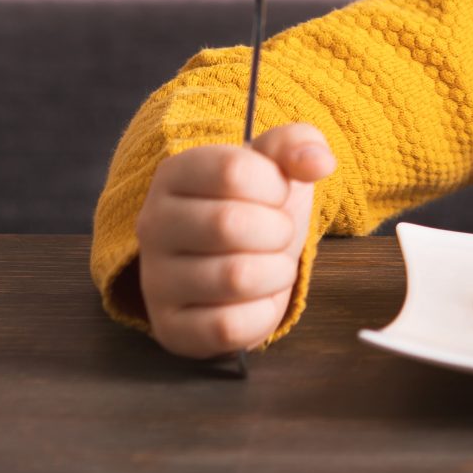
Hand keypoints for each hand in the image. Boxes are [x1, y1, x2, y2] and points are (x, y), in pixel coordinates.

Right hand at [132, 122, 336, 359]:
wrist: (243, 258)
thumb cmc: (258, 204)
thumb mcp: (277, 163)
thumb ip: (298, 145)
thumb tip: (318, 162)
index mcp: (176, 174)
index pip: (233, 170)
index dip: (275, 185)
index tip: (277, 193)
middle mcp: (154, 225)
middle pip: (229, 224)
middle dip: (278, 230)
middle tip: (278, 233)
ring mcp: (156, 280)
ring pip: (235, 278)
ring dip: (276, 271)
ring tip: (271, 264)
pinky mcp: (171, 328)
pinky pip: (228, 327)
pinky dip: (262, 312)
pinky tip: (257, 298)